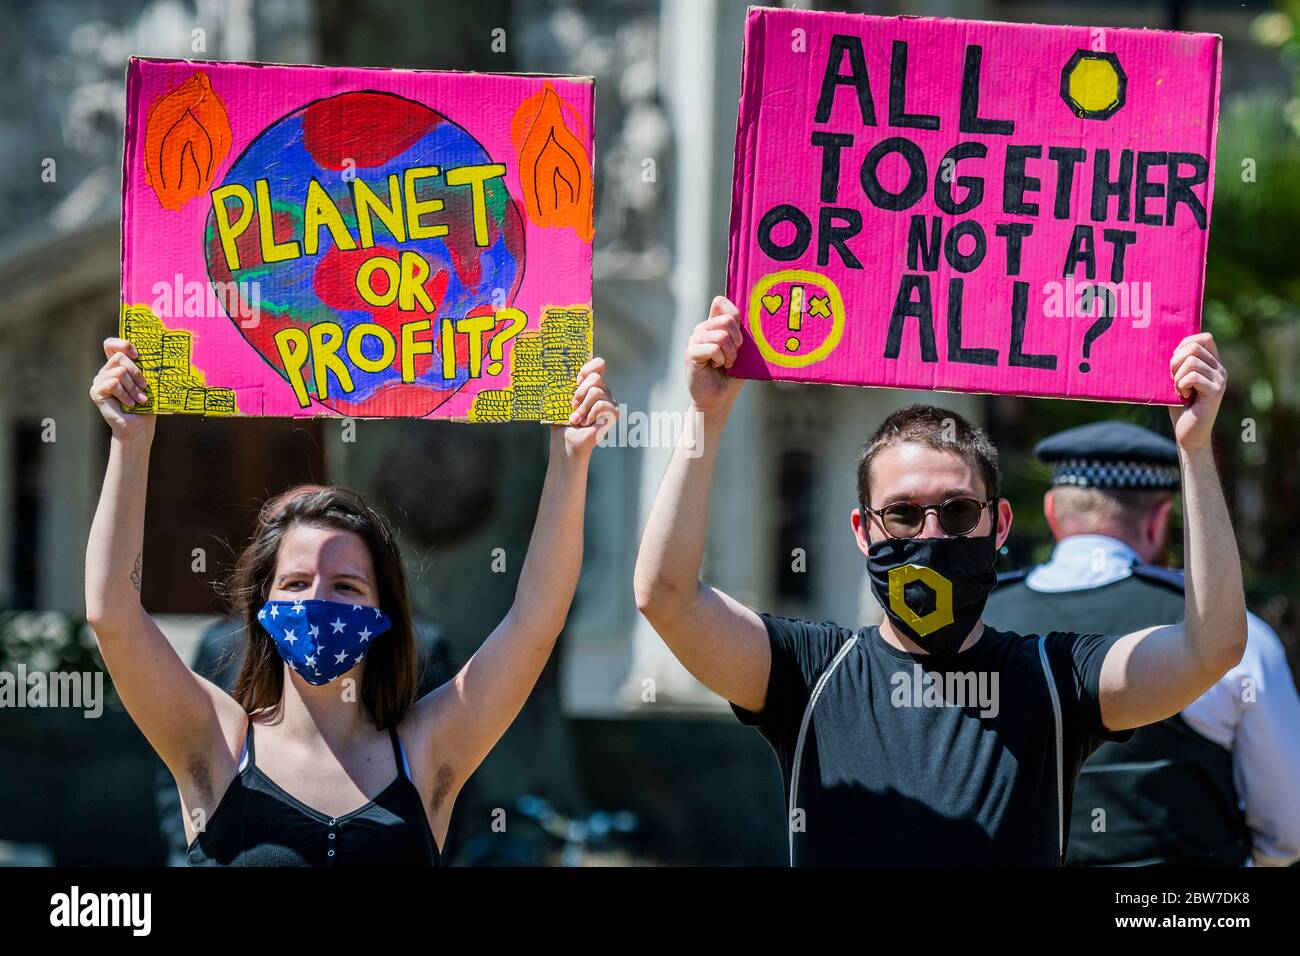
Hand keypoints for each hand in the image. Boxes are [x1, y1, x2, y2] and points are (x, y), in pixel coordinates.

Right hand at [90, 338, 154, 443]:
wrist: (139, 427)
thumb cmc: (146, 405)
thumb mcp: (148, 383)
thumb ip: (144, 367)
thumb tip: (155, 352)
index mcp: (117, 366)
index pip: (111, 344)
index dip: (122, 344)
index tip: (137, 355)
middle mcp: (106, 371)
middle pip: (119, 357)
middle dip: (136, 372)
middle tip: (145, 387)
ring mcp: (99, 381)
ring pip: (119, 371)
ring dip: (133, 387)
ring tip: (140, 400)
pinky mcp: (95, 391)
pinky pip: (113, 383)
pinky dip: (125, 394)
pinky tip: (130, 404)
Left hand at [561, 356, 616, 455]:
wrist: (566, 441)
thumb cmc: (562, 421)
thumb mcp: (560, 399)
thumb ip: (565, 384)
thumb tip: (555, 369)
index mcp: (590, 384)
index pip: (599, 364)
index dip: (588, 369)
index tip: (576, 381)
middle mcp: (602, 391)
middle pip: (596, 377)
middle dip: (580, 392)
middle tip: (573, 406)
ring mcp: (609, 402)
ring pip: (596, 392)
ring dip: (582, 408)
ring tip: (576, 419)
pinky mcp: (613, 414)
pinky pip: (602, 405)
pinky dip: (590, 415)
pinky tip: (586, 423)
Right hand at [686, 296, 745, 413]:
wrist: (720, 397)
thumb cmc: (732, 374)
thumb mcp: (741, 349)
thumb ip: (740, 329)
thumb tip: (743, 310)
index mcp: (714, 324)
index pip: (721, 303)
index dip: (735, 316)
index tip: (740, 337)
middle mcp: (702, 329)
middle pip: (727, 320)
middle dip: (737, 341)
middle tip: (733, 356)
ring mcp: (694, 340)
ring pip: (721, 336)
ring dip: (730, 355)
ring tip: (725, 364)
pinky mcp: (690, 353)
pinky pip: (713, 349)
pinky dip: (721, 360)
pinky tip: (716, 367)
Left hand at [1168, 332, 1225, 450]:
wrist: (1189, 433)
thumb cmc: (1180, 406)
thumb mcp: (1177, 379)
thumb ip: (1179, 362)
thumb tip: (1167, 343)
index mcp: (1212, 363)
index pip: (1204, 337)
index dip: (1184, 344)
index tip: (1174, 362)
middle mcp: (1220, 369)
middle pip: (1194, 346)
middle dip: (1175, 361)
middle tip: (1172, 378)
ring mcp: (1220, 379)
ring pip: (1191, 361)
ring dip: (1177, 376)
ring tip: (1179, 389)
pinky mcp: (1216, 391)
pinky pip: (1192, 377)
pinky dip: (1181, 385)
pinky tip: (1183, 395)